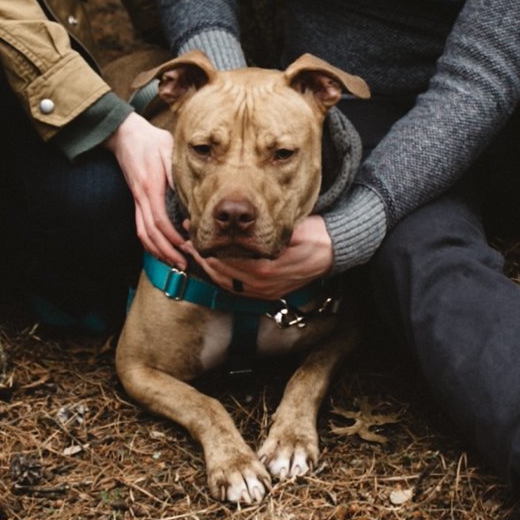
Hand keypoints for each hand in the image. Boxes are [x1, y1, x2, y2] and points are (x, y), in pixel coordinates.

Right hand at [105, 112, 188, 269]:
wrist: (126, 135)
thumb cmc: (151, 141)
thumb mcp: (167, 149)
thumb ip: (174, 171)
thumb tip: (187, 192)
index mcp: (151, 186)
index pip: (159, 218)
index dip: (172, 236)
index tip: (186, 245)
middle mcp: (141, 197)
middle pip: (150, 232)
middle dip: (167, 251)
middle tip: (184, 263)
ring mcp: (137, 200)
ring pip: (143, 233)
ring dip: (158, 251)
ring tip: (175, 262)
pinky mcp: (136, 200)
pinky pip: (140, 227)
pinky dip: (150, 242)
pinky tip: (162, 249)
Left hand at [196, 214, 332, 300]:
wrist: (333, 252)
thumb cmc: (313, 236)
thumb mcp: (291, 229)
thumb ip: (267, 231)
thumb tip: (241, 225)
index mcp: (264, 270)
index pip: (224, 260)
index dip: (205, 245)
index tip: (193, 229)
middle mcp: (261, 285)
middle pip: (221, 272)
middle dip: (201, 255)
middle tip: (185, 238)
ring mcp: (264, 292)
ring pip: (226, 282)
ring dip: (207, 267)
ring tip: (192, 251)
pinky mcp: (268, 294)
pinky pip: (237, 289)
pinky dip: (221, 277)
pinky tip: (212, 267)